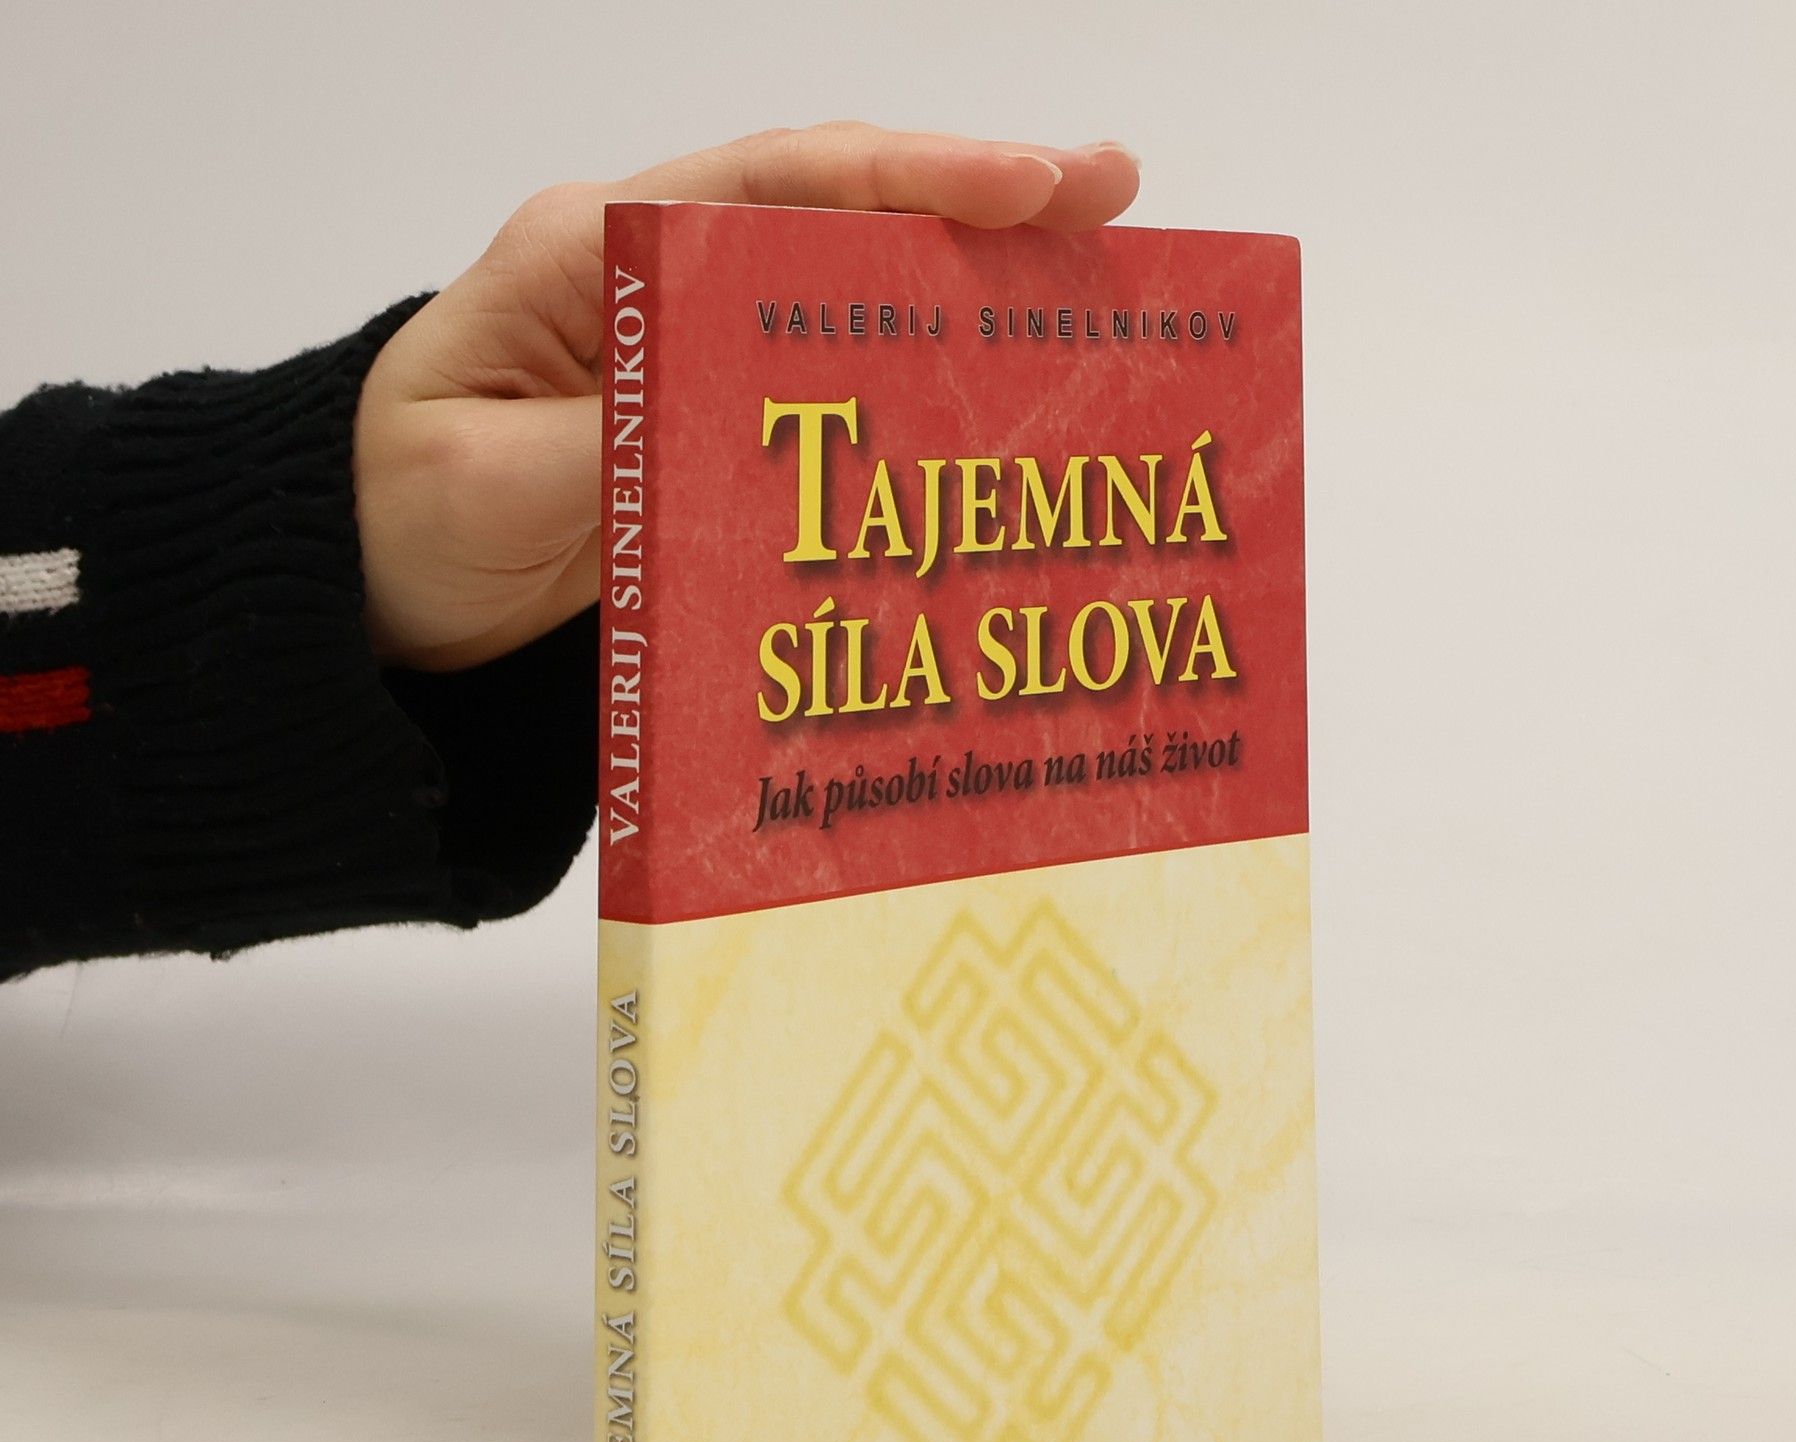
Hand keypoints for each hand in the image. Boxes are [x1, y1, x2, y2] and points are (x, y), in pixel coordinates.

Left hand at [353, 124, 1140, 672]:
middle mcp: (658, 278)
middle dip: (978, 208)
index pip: (776, 184)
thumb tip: (749, 418)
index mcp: (597, 251)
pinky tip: (990, 405)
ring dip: (967, 291)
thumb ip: (620, 444)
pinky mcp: (712, 425)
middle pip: (840, 218)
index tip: (1028, 188)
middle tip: (1114, 207)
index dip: (911, 179)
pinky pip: (833, 389)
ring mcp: (692, 351)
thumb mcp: (491, 485)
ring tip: (1092, 285)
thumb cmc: (397, 515)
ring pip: (851, 296)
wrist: (363, 588)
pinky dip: (916, 385)